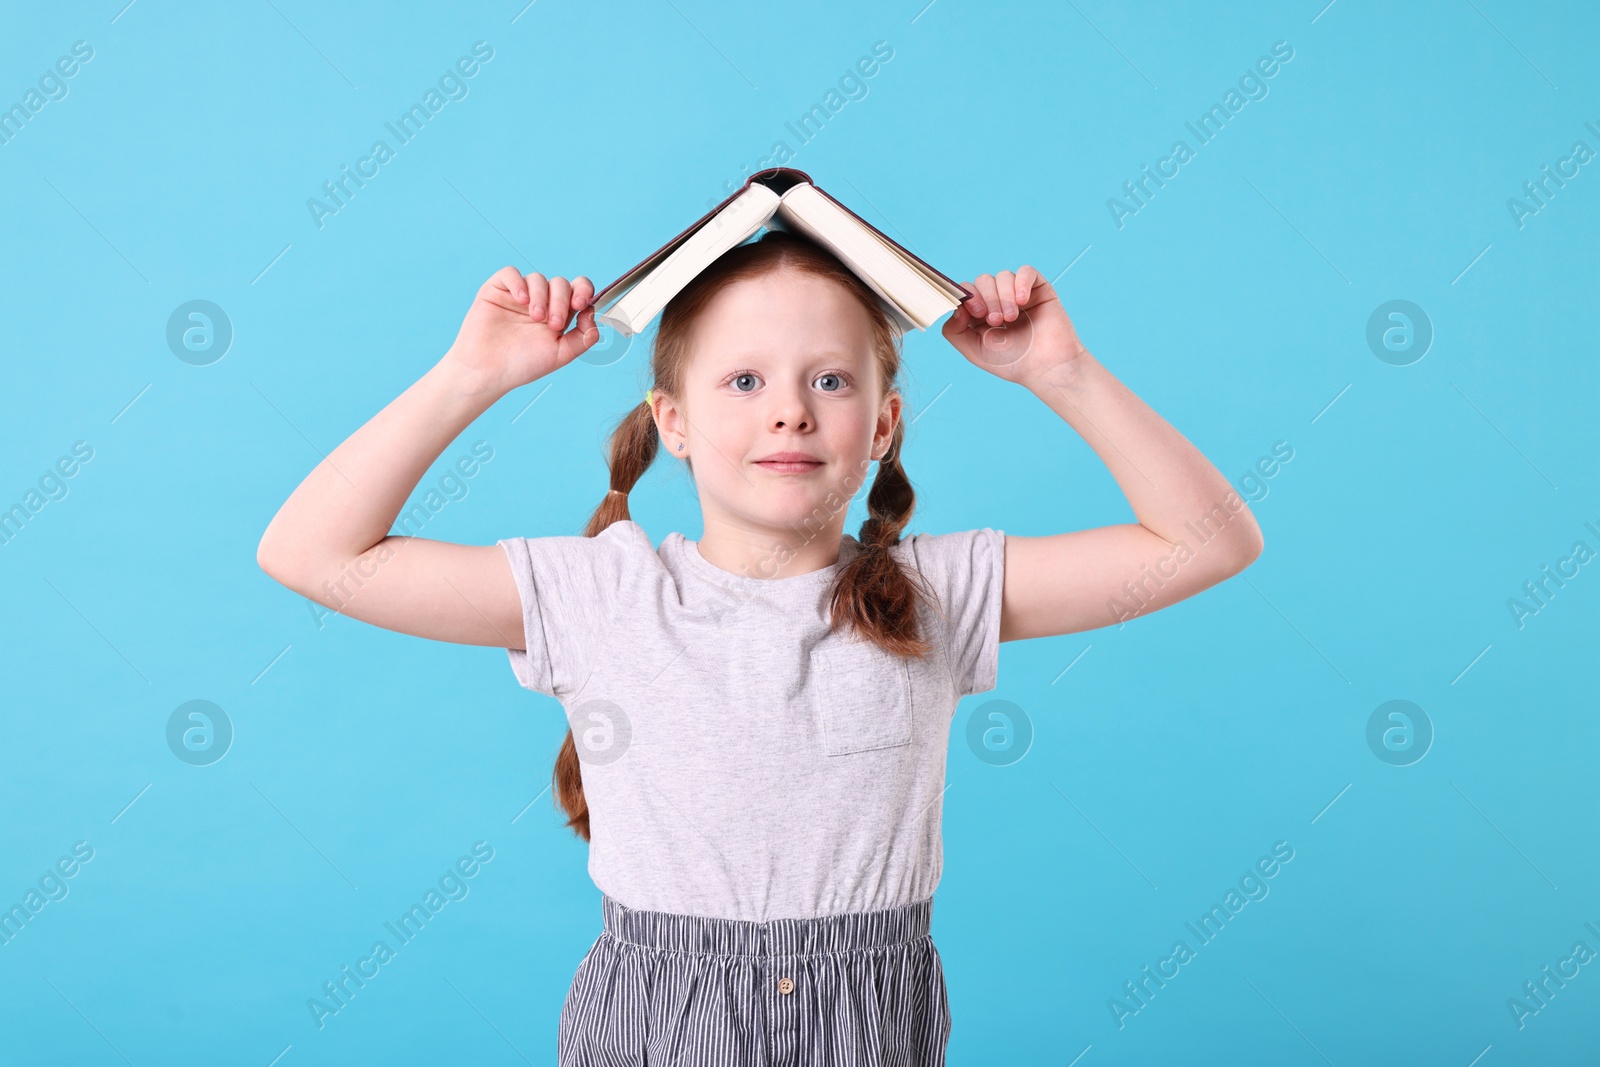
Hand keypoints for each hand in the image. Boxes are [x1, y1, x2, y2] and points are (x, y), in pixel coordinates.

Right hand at [442, 267, 599, 393]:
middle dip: (561, 300)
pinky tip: (520, 300)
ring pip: (538, 278)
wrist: (488, 372)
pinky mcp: (497, 290)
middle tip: (553, 324)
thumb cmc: (522, 365)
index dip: (584, 291)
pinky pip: (511, 274)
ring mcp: (519, 295)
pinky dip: (519, 283)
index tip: (581, 304)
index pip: (578, 291)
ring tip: (535, 317)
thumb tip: (593, 315)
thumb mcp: (560, 354)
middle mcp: (541, 302)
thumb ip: (583, 337)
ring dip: (541, 296)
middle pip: (560, 283)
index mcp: (559, 315)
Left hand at [940, 266, 1085, 386]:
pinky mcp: (1039, 290)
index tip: (976, 312)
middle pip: (983, 280)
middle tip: (996, 320)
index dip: (968, 296)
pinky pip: (1026, 271)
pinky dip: (1021, 282)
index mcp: (981, 314)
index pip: (967, 291)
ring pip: (1003, 276)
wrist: (1046, 368)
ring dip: (1003, 296)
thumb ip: (954, 331)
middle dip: (987, 298)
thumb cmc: (1012, 363)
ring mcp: (1019, 294)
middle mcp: (999, 301)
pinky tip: (1022, 301)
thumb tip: (954, 307)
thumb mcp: (974, 350)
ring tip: (1011, 318)